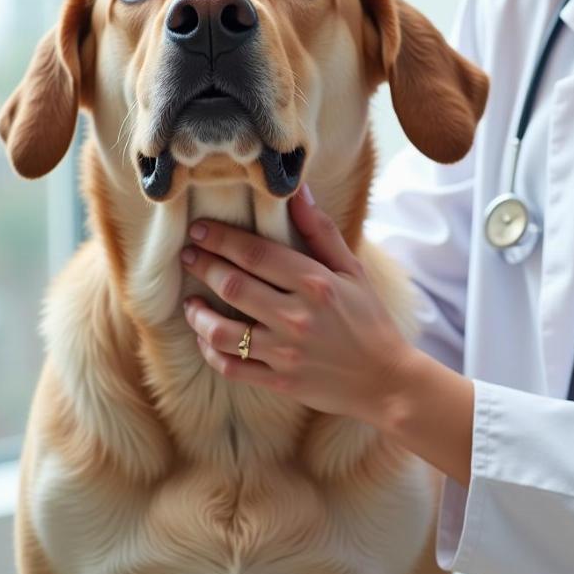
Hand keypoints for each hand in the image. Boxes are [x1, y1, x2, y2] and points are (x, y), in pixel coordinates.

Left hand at [180, 185, 416, 423]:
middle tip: (187, 256)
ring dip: (198, 314)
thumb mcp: (353, 270)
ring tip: (190, 302)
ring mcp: (285, 353)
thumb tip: (298, 192)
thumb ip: (321, 231)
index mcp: (316, 284)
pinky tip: (205, 338)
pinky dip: (210, 352)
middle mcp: (297, 317)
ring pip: (222, 331)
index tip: (200, 229)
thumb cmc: (370, 320)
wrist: (386, 380)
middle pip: (233, 285)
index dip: (221, 238)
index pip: (256, 254)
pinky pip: (231, 367)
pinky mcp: (279, 382)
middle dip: (203, 266)